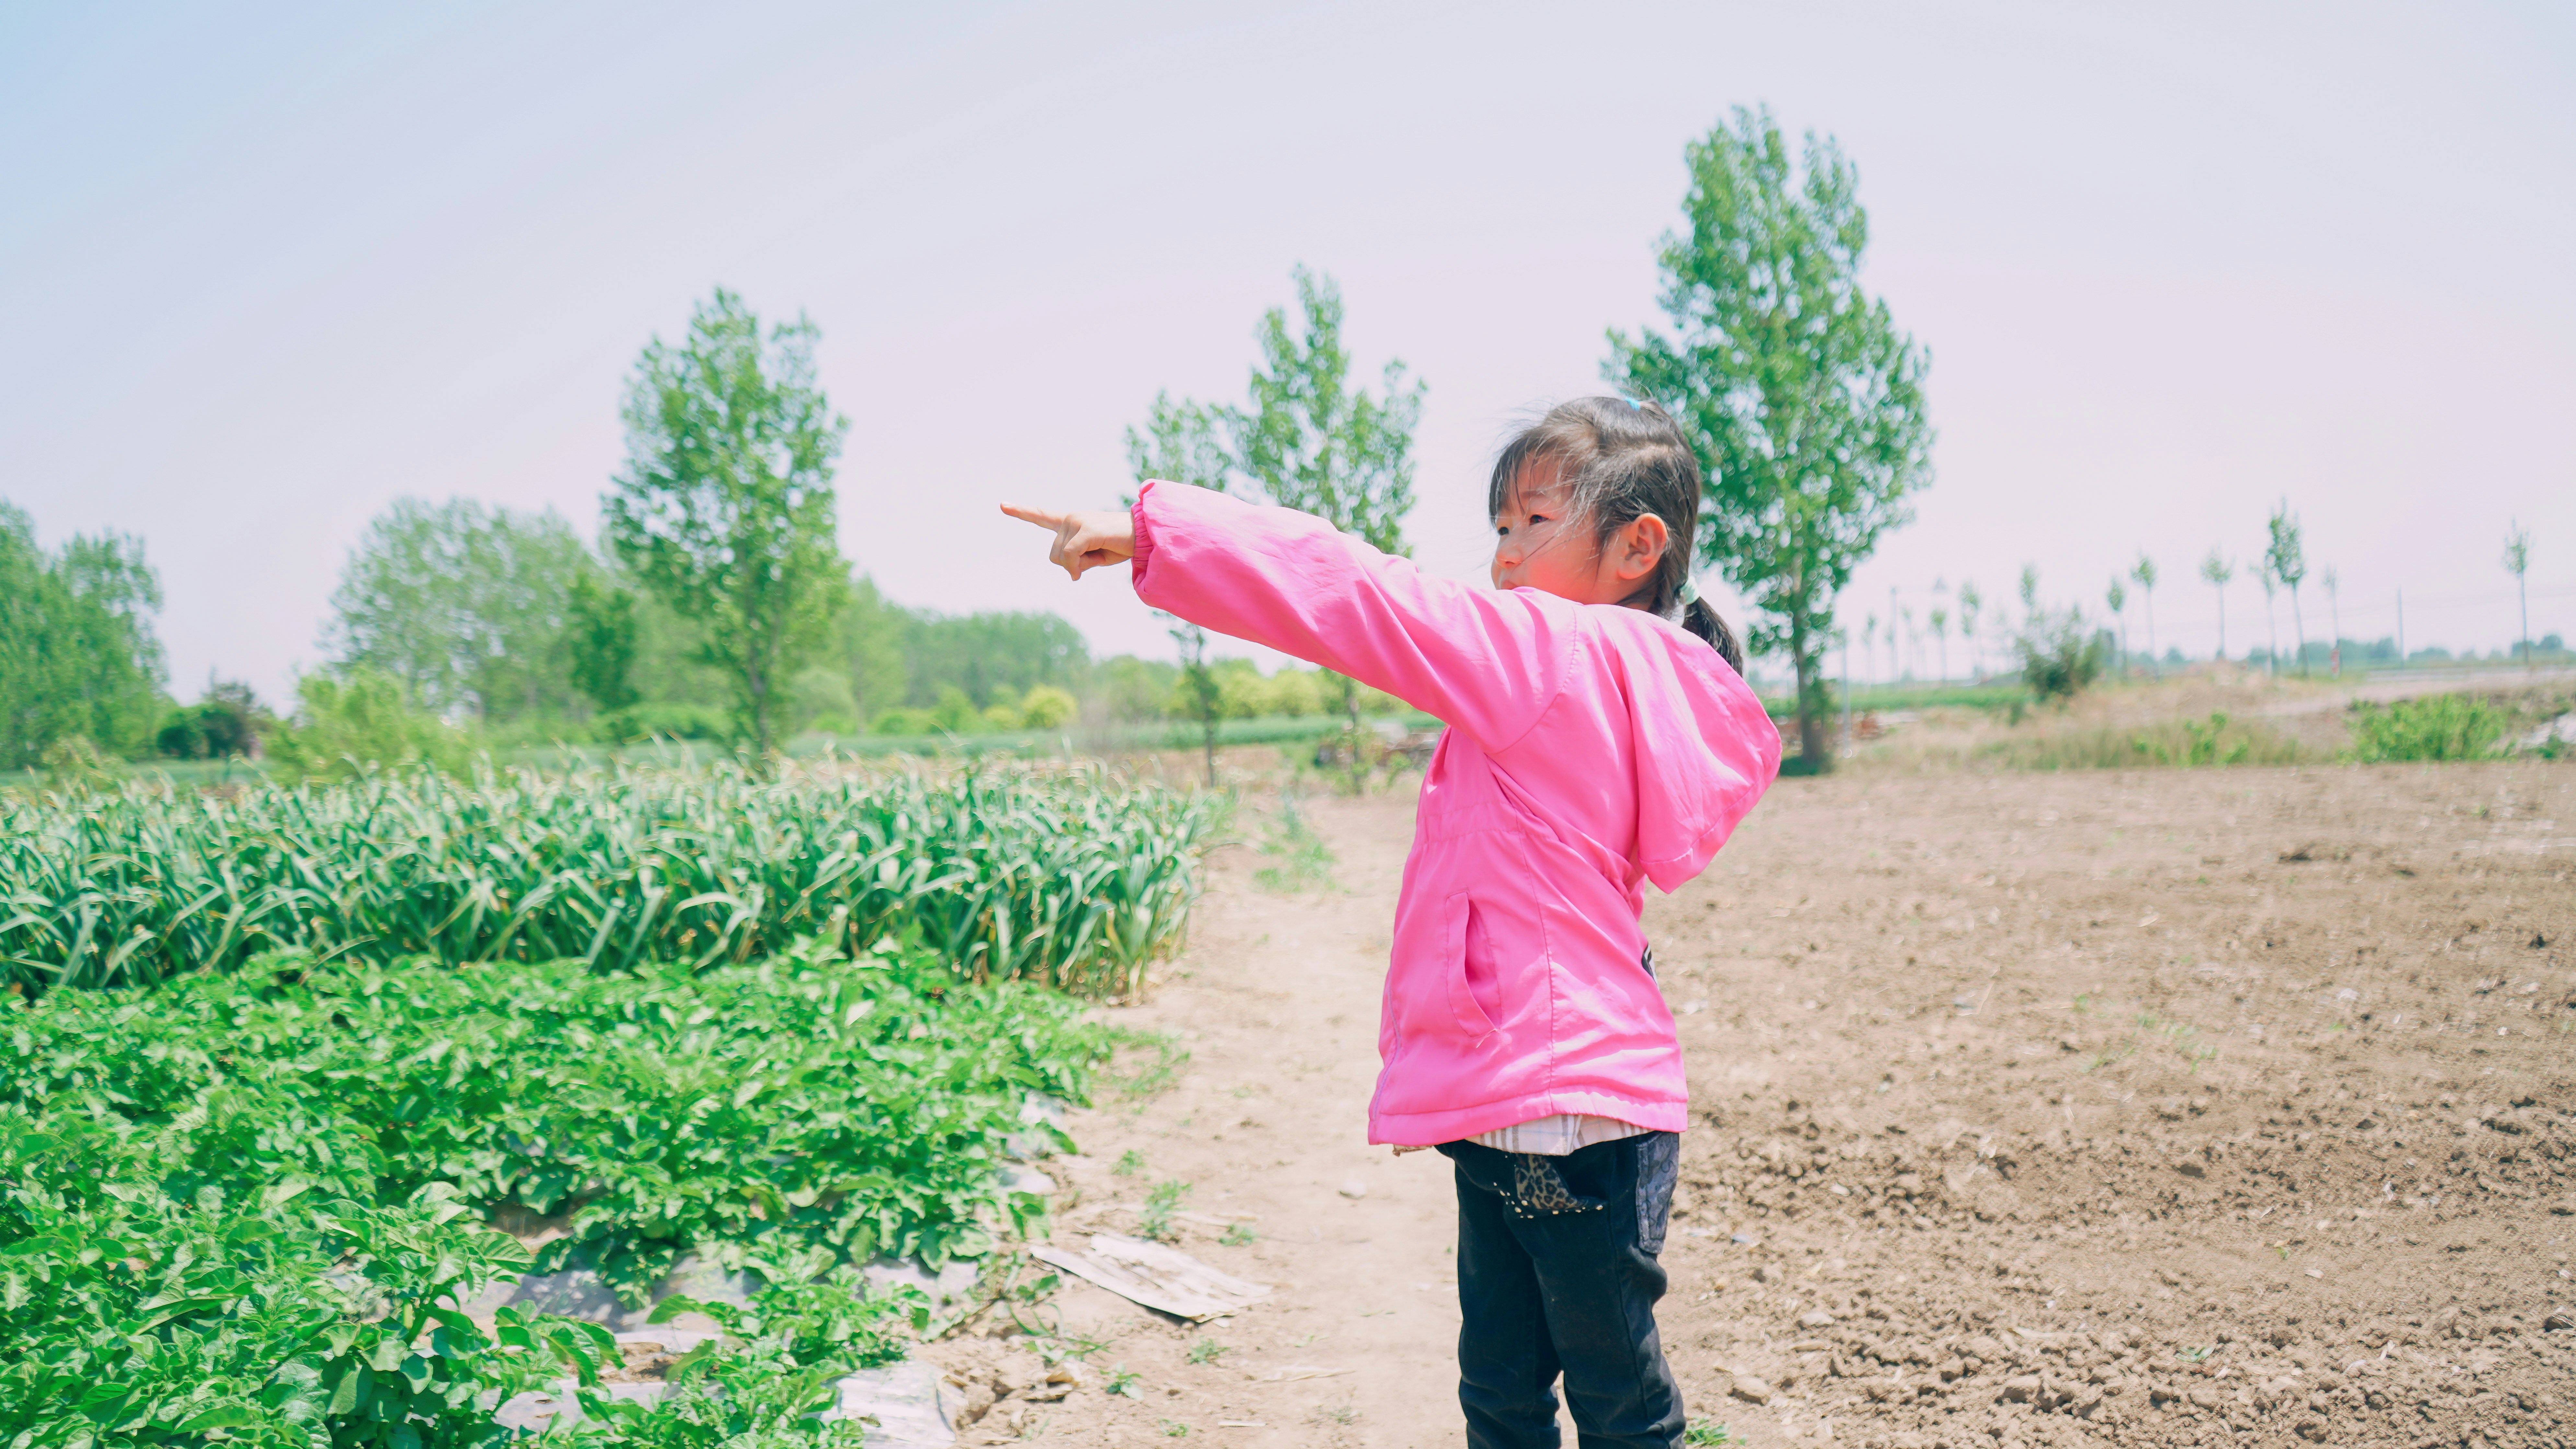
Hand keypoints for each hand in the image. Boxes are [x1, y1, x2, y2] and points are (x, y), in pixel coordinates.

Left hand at [1000, 502, 1136, 580]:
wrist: (1143, 535)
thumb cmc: (1120, 545)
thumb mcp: (1094, 557)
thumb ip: (1076, 562)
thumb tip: (1071, 572)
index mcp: (1072, 523)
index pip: (1043, 516)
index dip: (1022, 512)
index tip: (1003, 505)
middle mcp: (1071, 518)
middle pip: (1054, 555)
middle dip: (1073, 564)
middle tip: (1098, 554)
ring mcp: (1077, 522)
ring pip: (1062, 558)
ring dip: (1082, 564)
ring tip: (1103, 551)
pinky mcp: (1086, 530)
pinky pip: (1070, 557)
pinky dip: (1079, 566)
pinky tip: (1094, 562)